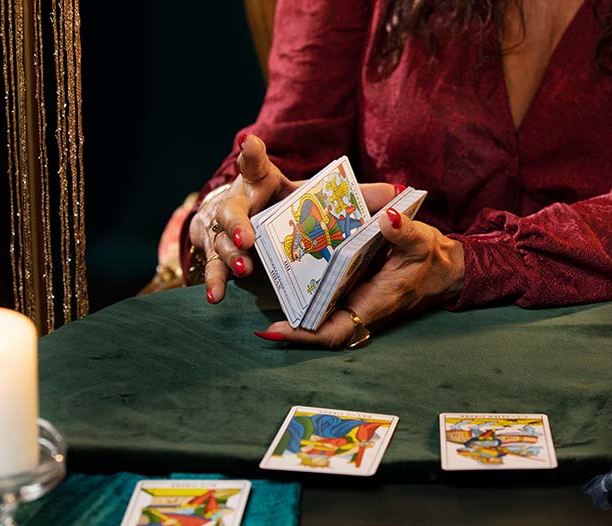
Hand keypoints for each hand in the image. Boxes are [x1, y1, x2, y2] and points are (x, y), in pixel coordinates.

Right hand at [189, 135, 397, 303]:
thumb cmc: (295, 211)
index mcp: (264, 184)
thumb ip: (360, 198)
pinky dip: (214, 282)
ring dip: (230, 256)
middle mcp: (240, 205)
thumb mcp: (325, 201)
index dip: (252, 154)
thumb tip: (397, 193)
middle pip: (232, 209)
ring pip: (221, 242)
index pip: (256, 164)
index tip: (250, 142)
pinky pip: (215, 270)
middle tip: (249, 237)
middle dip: (237, 223)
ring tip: (245, 268)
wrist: (256, 233)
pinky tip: (218, 297)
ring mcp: (225, 233)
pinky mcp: (221, 258)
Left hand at [256, 208, 464, 347]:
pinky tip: (287, 263)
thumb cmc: (434, 260)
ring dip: (293, 300)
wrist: (445, 267)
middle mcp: (359, 305)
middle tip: (256, 309)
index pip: (334, 331)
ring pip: (318, 308)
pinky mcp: (353, 285)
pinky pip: (325, 291)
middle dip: (289, 320)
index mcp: (374, 303)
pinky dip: (307, 283)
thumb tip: (387, 218)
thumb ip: (405, 232)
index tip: (275, 330)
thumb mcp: (423, 242)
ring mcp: (355, 297)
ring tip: (263, 279)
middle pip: (317, 323)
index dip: (303, 335)